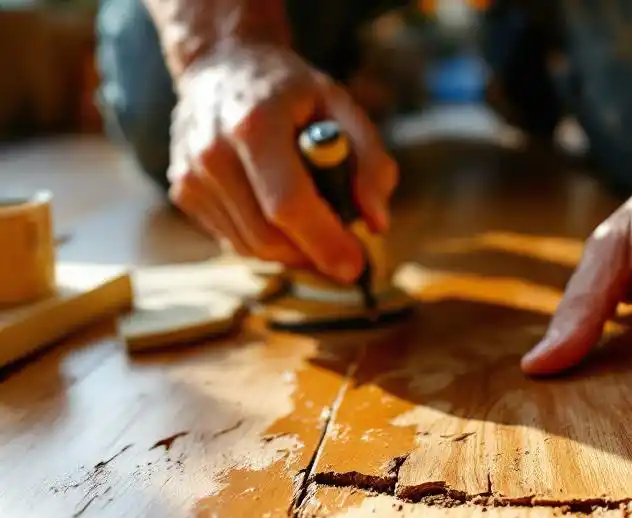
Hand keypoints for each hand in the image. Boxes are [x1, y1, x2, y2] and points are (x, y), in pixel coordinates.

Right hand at [167, 42, 397, 282]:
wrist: (224, 66)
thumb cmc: (292, 92)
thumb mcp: (343, 107)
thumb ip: (370, 163)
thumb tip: (377, 223)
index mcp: (254, 124)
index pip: (288, 204)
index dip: (324, 242)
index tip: (355, 266)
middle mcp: (212, 152)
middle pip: (268, 236)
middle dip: (313, 254)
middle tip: (345, 251)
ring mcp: (191, 175)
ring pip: (252, 247)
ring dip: (293, 251)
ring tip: (316, 224)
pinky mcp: (184, 194)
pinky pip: (235, 241)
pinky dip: (268, 241)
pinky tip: (282, 214)